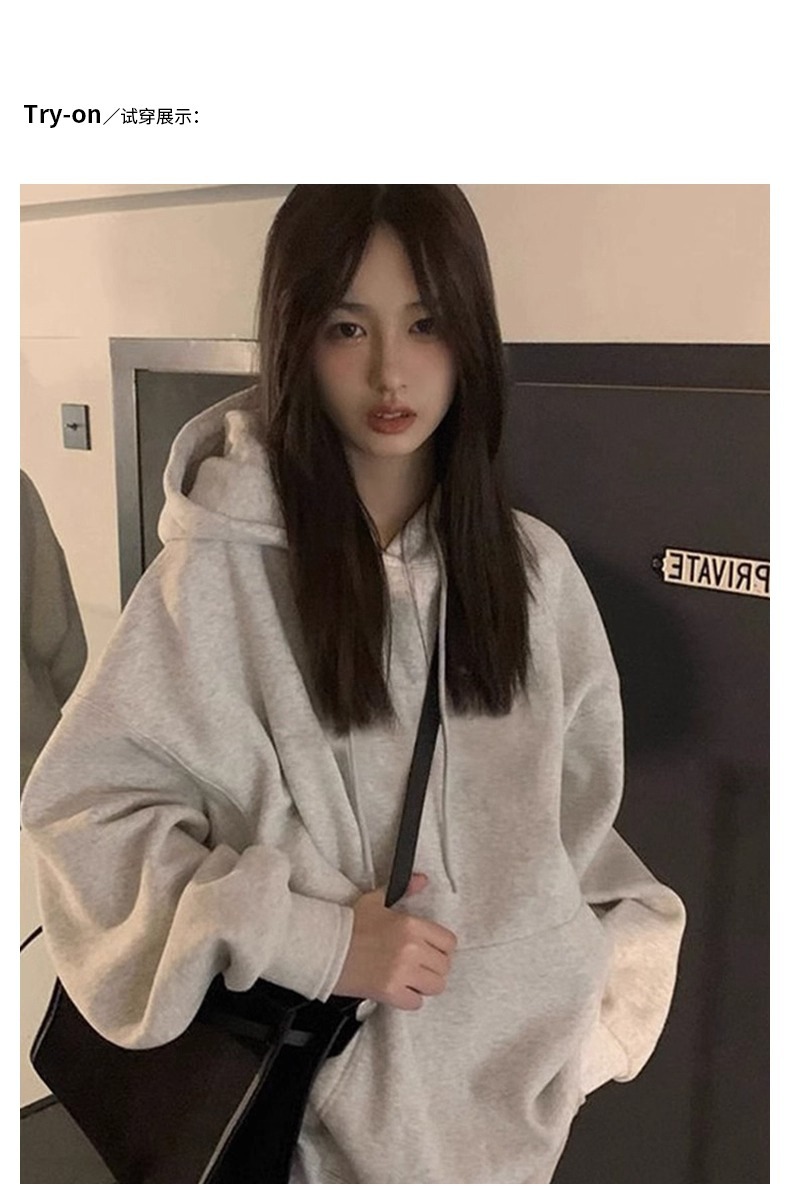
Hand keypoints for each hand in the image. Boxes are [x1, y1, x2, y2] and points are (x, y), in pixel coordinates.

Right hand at [333, 874, 456, 1010]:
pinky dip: (409, 999)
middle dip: (433, 967)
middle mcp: (411, 949)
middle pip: (444, 967)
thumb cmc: (350, 925)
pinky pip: (416, 1003)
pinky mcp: (390, 992)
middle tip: (419, 965)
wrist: (326, 947)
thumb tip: (421, 880)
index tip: (432, 950)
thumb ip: (404, 890)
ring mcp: (402, 972)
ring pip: (435, 986)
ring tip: (411, 979)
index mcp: (411, 925)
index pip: (449, 943)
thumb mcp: (377, 901)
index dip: (442, 948)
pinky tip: (399, 989)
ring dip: (425, 984)